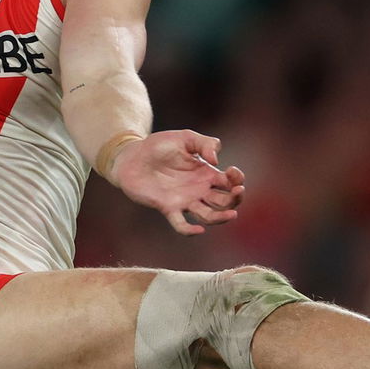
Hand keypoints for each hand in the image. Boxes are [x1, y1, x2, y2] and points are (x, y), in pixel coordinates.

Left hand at [108, 130, 245, 235]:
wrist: (132, 156)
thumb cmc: (159, 145)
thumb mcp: (185, 137)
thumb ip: (205, 143)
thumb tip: (216, 160)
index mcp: (206, 173)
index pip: (230, 182)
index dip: (237, 180)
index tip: (232, 171)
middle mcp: (199, 190)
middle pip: (225, 202)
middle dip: (235, 199)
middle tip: (237, 191)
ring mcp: (185, 201)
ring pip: (209, 216)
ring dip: (221, 218)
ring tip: (231, 215)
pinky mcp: (168, 208)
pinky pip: (181, 225)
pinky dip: (189, 231)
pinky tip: (198, 230)